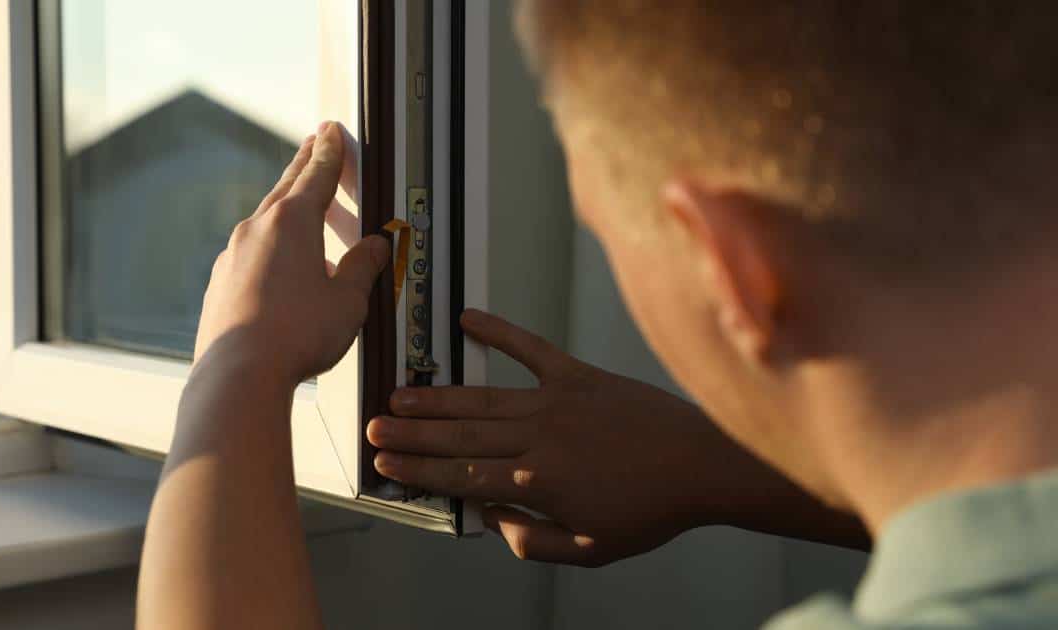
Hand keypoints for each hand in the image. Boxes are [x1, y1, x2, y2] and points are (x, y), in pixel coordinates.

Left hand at [193, 121, 388, 384]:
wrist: (240, 373)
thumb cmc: (296, 334)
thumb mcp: (348, 299)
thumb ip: (363, 267)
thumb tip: (376, 247)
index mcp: (293, 222)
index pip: (317, 175)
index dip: (329, 151)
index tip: (331, 131)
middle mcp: (257, 230)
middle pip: (285, 188)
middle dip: (303, 166)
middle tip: (313, 145)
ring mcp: (234, 255)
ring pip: (265, 221)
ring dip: (286, 211)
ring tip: (304, 214)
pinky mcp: (221, 282)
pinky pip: (251, 254)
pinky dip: (270, 249)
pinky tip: (281, 269)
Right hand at [367, 310, 745, 566]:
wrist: (704, 465)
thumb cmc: (651, 512)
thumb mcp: (590, 549)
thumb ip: (531, 540)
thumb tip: (488, 517)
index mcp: (537, 482)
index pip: (461, 477)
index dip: (418, 471)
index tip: (384, 466)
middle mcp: (537, 437)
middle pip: (459, 436)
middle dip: (411, 434)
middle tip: (372, 429)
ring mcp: (556, 400)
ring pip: (480, 398)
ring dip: (436, 397)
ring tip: (399, 396)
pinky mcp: (578, 375)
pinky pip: (530, 348)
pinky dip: (498, 331)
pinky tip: (468, 318)